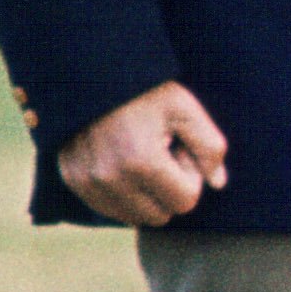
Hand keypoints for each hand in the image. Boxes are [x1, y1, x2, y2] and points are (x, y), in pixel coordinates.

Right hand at [59, 82, 227, 226]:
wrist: (92, 74)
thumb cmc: (145, 90)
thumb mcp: (185, 109)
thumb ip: (210, 147)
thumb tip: (218, 183)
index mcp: (141, 162)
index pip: (185, 202)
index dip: (191, 177)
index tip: (180, 149)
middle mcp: (109, 179)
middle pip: (160, 215)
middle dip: (168, 189)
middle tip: (162, 152)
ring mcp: (87, 182)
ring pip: (134, 217)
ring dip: (145, 194)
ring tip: (141, 155)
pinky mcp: (73, 180)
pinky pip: (109, 209)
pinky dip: (123, 194)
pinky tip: (123, 160)